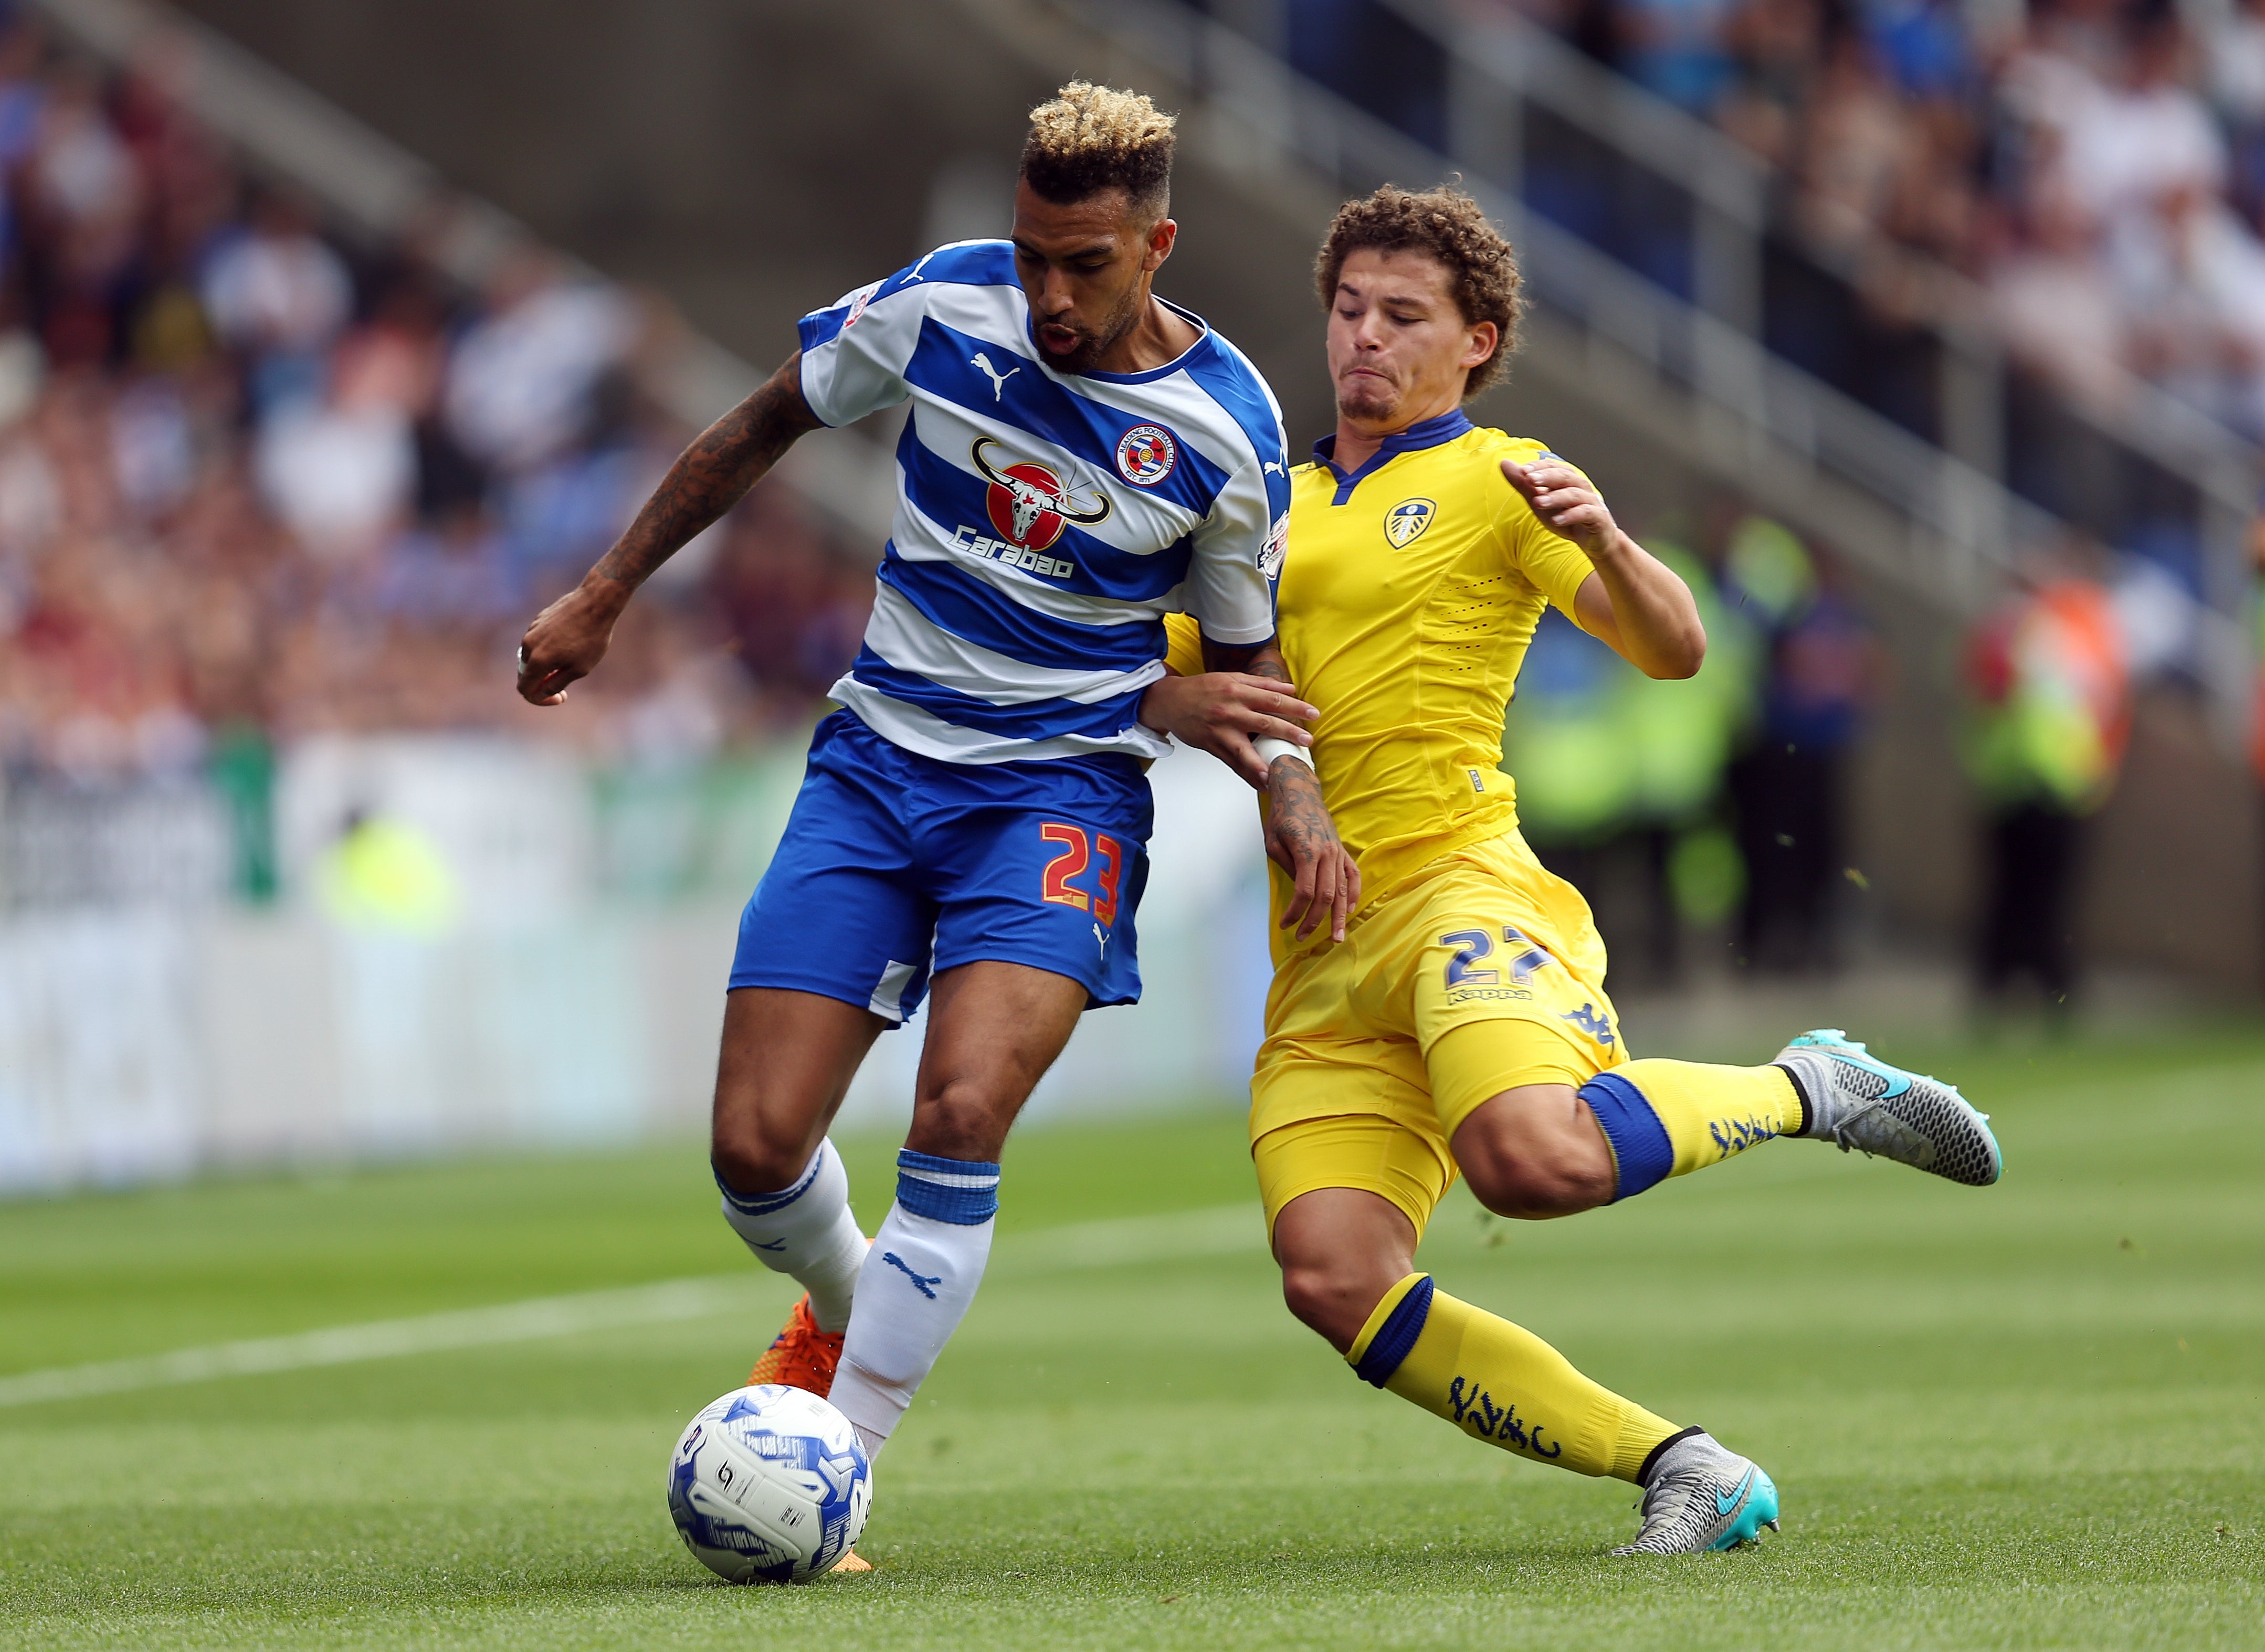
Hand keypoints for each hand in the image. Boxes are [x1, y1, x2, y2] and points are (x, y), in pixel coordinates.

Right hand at [515, 579, 627, 705]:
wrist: (595, 603)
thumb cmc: (591, 638)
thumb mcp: (579, 669)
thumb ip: (556, 684)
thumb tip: (541, 693)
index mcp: (537, 660)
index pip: (525, 689)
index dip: (539, 699)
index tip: (559, 697)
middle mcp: (528, 645)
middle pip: (526, 674)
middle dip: (541, 684)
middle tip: (564, 687)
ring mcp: (532, 630)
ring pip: (531, 657)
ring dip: (545, 666)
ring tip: (569, 664)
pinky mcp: (538, 620)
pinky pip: (537, 642)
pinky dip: (546, 650)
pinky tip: (567, 646)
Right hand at [1139, 670, 1318, 787]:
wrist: (1169, 701)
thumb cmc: (1202, 689)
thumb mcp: (1231, 678)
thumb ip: (1261, 684)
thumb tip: (1290, 688)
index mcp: (1237, 691)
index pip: (1273, 699)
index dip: (1295, 707)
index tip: (1314, 714)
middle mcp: (1230, 711)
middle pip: (1265, 722)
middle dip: (1289, 732)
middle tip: (1308, 740)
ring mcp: (1220, 731)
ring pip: (1245, 749)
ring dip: (1264, 763)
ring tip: (1279, 773)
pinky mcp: (1212, 746)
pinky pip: (1232, 763)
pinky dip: (1248, 774)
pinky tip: (1262, 783)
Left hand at [1263, 758, 1360, 943]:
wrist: (1300, 792)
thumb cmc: (1281, 816)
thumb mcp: (1273, 842)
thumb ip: (1288, 868)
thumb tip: (1300, 893)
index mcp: (1306, 851)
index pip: (1305, 892)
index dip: (1296, 913)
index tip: (1286, 925)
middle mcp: (1326, 853)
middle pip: (1326, 896)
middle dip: (1316, 921)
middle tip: (1305, 937)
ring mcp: (1337, 852)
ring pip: (1342, 890)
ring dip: (1339, 916)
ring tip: (1336, 937)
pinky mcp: (1342, 850)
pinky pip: (1353, 875)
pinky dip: (1354, 893)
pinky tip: (1350, 910)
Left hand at [1502, 458, 1619, 561]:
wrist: (1593, 541)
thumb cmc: (1566, 518)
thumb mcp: (1540, 502)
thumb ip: (1524, 485)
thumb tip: (1504, 463)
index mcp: (1567, 480)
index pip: (1554, 467)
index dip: (1539, 467)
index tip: (1523, 470)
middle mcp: (1580, 487)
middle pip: (1565, 477)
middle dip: (1547, 477)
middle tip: (1530, 479)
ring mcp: (1591, 502)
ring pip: (1574, 494)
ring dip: (1555, 497)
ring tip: (1538, 502)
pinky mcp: (1598, 518)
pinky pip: (1585, 513)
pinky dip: (1570, 516)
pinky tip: (1556, 520)